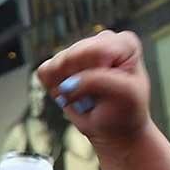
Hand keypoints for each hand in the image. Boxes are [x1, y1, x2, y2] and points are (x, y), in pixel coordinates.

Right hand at [35, 30, 151, 150]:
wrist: (113, 129)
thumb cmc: (125, 111)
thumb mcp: (125, 95)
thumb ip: (98, 81)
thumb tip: (67, 84)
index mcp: (124, 43)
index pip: (97, 49)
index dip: (96, 73)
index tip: (108, 89)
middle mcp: (101, 41)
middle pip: (74, 55)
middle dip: (80, 80)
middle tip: (96, 95)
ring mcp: (78, 51)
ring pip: (57, 63)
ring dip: (68, 87)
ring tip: (86, 95)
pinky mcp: (58, 64)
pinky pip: (44, 71)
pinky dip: (54, 88)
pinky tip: (72, 94)